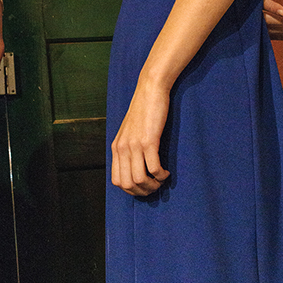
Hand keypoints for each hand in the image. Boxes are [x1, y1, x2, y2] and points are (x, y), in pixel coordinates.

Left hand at [111, 73, 171, 195]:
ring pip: (140, 179)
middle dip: (143, 191)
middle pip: (127, 184)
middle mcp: (122, 148)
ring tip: (161, 180)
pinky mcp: (149, 141)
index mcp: (116, 148)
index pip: (117, 181)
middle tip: (155, 186)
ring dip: (153, 185)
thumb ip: (128, 149)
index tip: (144, 187)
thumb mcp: (128, 132)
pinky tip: (166, 172)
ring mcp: (134, 145)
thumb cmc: (143, 111)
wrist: (149, 90)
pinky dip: (161, 175)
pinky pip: (154, 168)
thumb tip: (134, 169)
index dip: (131, 190)